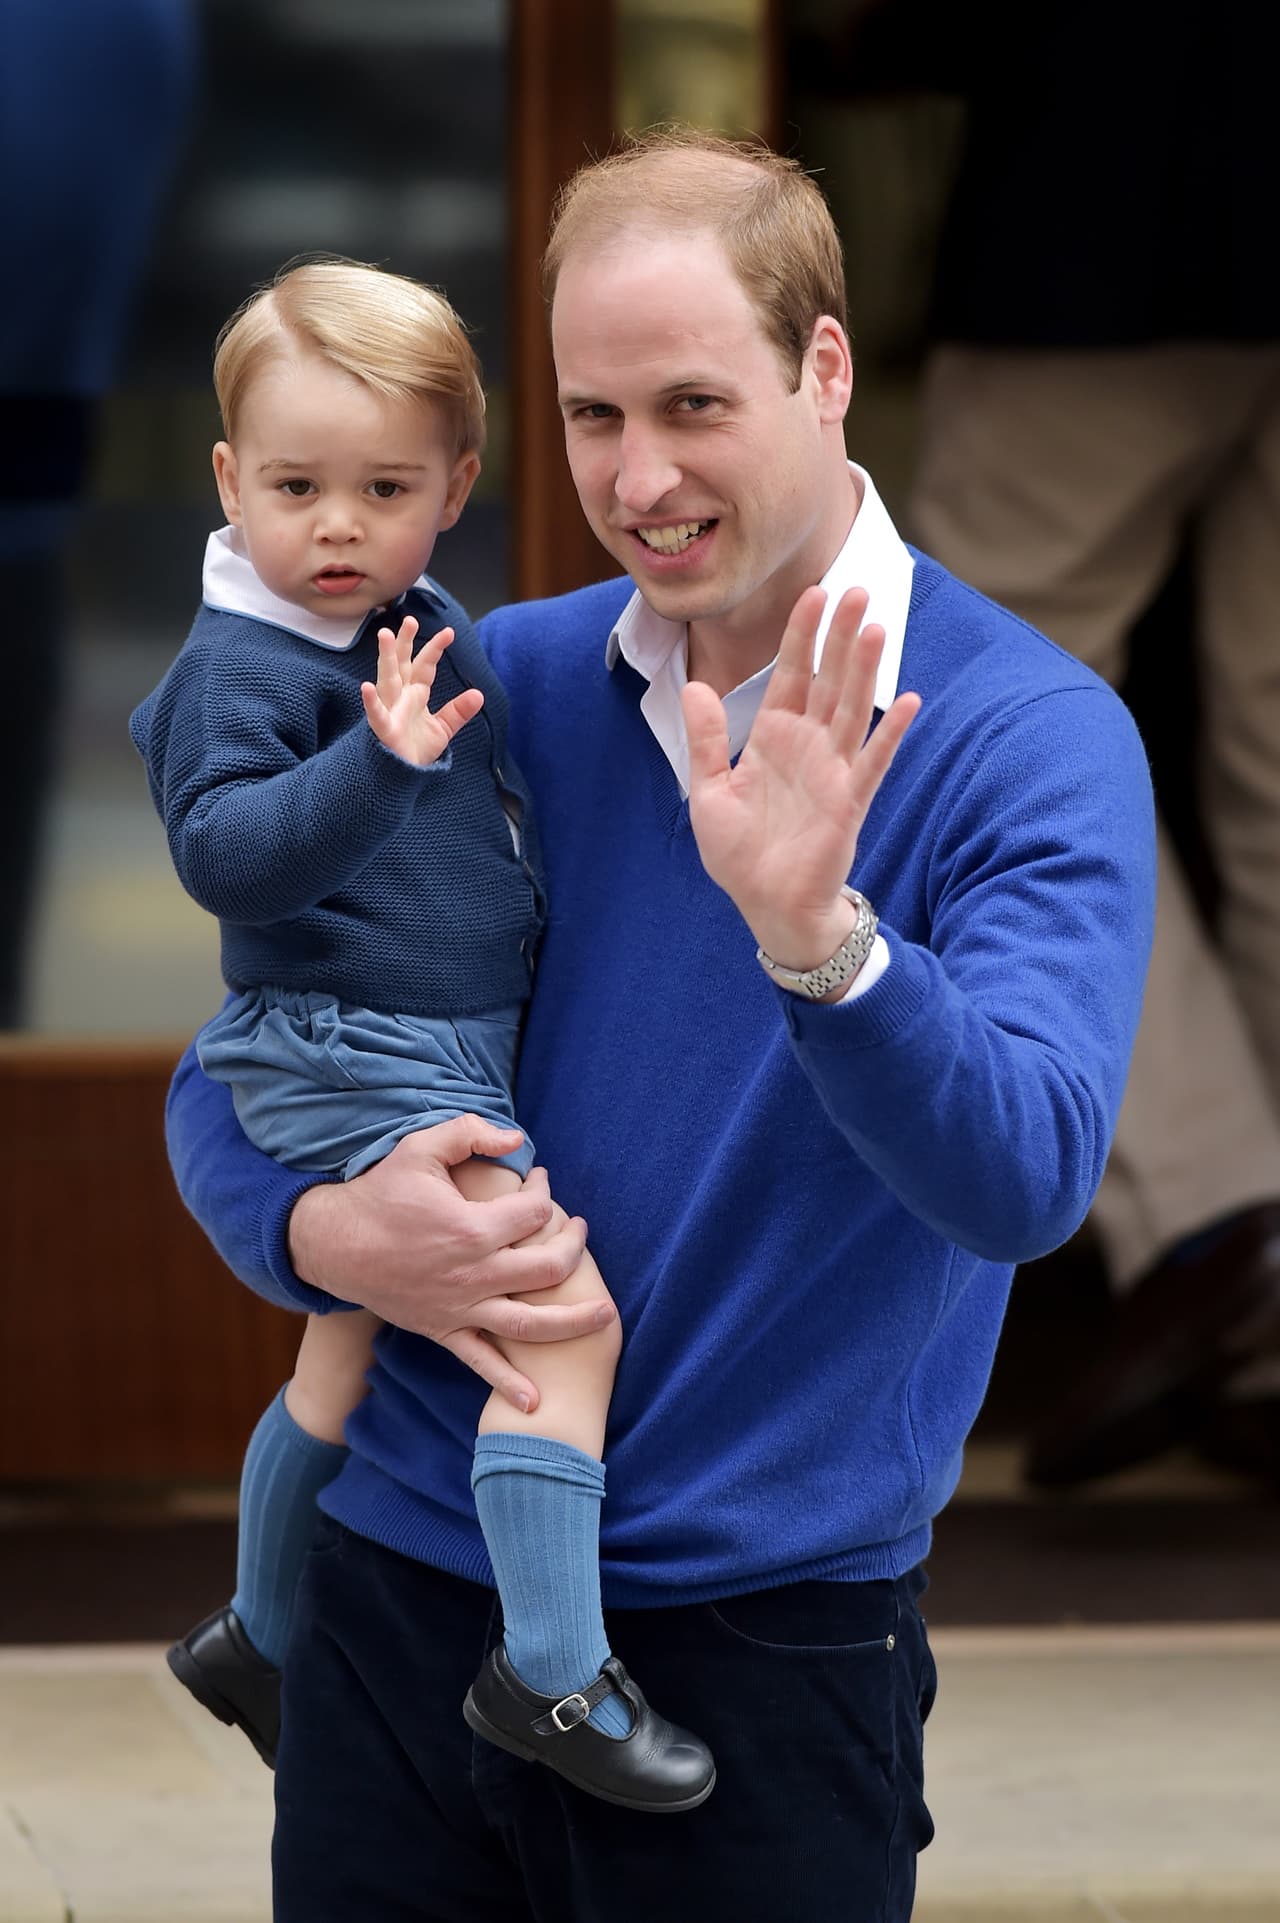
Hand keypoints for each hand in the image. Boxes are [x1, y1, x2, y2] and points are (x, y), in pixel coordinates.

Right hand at [286, 1116, 601, 1411]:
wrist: (333, 1244)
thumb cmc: (379, 1193)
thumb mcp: (420, 1148)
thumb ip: (470, 1134)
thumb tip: (518, 1139)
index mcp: (471, 1228)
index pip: (535, 1213)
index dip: (546, 1192)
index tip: (543, 1183)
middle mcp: (473, 1273)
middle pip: (547, 1268)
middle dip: (574, 1247)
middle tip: (580, 1232)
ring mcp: (460, 1307)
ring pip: (530, 1323)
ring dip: (573, 1322)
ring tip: (606, 1316)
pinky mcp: (443, 1329)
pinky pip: (481, 1361)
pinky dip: (508, 1384)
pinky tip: (536, 1402)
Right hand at [360, 615, 483, 766]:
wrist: (401, 775)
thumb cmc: (415, 748)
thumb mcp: (443, 729)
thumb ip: (458, 712)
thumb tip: (479, 694)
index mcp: (415, 694)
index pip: (424, 666)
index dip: (435, 649)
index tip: (449, 632)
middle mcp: (401, 697)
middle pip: (402, 664)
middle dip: (404, 642)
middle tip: (409, 620)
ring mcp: (390, 710)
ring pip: (387, 680)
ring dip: (386, 658)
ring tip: (386, 636)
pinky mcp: (383, 729)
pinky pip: (376, 714)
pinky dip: (371, 701)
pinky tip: (366, 687)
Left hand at [681, 585, 919, 966]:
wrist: (766, 905)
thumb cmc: (740, 853)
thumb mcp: (708, 792)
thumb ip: (705, 741)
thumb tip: (696, 688)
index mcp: (773, 738)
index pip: (790, 675)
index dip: (800, 636)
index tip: (812, 594)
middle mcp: (807, 746)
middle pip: (827, 679)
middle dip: (839, 636)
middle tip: (855, 588)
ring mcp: (832, 770)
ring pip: (852, 707)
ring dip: (865, 669)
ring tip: (877, 626)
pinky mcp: (850, 801)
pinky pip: (874, 760)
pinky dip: (891, 732)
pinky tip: (908, 700)